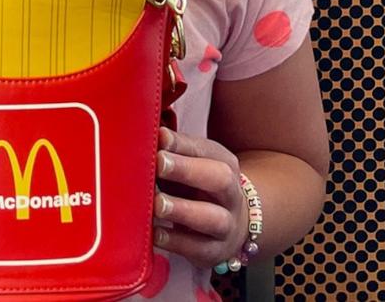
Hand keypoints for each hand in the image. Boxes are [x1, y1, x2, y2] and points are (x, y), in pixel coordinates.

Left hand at [152, 127, 248, 269]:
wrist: (234, 224)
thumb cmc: (200, 188)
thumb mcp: (192, 166)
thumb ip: (173, 151)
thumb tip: (150, 132)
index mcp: (224, 164)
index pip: (205, 150)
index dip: (181, 144)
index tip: (159, 138)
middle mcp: (231, 194)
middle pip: (219, 179)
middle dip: (187, 170)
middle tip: (159, 164)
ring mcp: (227, 225)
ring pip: (213, 218)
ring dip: (183, 210)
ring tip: (158, 205)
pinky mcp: (215, 251)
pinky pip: (199, 248)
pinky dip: (177, 242)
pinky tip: (157, 234)